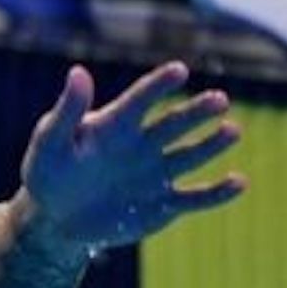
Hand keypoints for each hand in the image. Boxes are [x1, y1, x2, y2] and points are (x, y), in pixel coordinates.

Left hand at [19, 61, 246, 251]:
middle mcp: (143, 144)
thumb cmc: (48, 172)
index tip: (178, 70)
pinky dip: (217, 192)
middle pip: (175, 124)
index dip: (158, 84)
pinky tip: (238, 182)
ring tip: (231, 131)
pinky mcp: (163, 204)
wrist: (54, 217)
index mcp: (116, 124)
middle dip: (197, 112)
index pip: (140, 99)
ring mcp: (156, 174)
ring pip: (190, 156)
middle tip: (219, 100)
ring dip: (212, 144)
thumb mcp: (50, 142)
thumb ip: (66, 111)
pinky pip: (195, 197)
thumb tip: (78, 72)